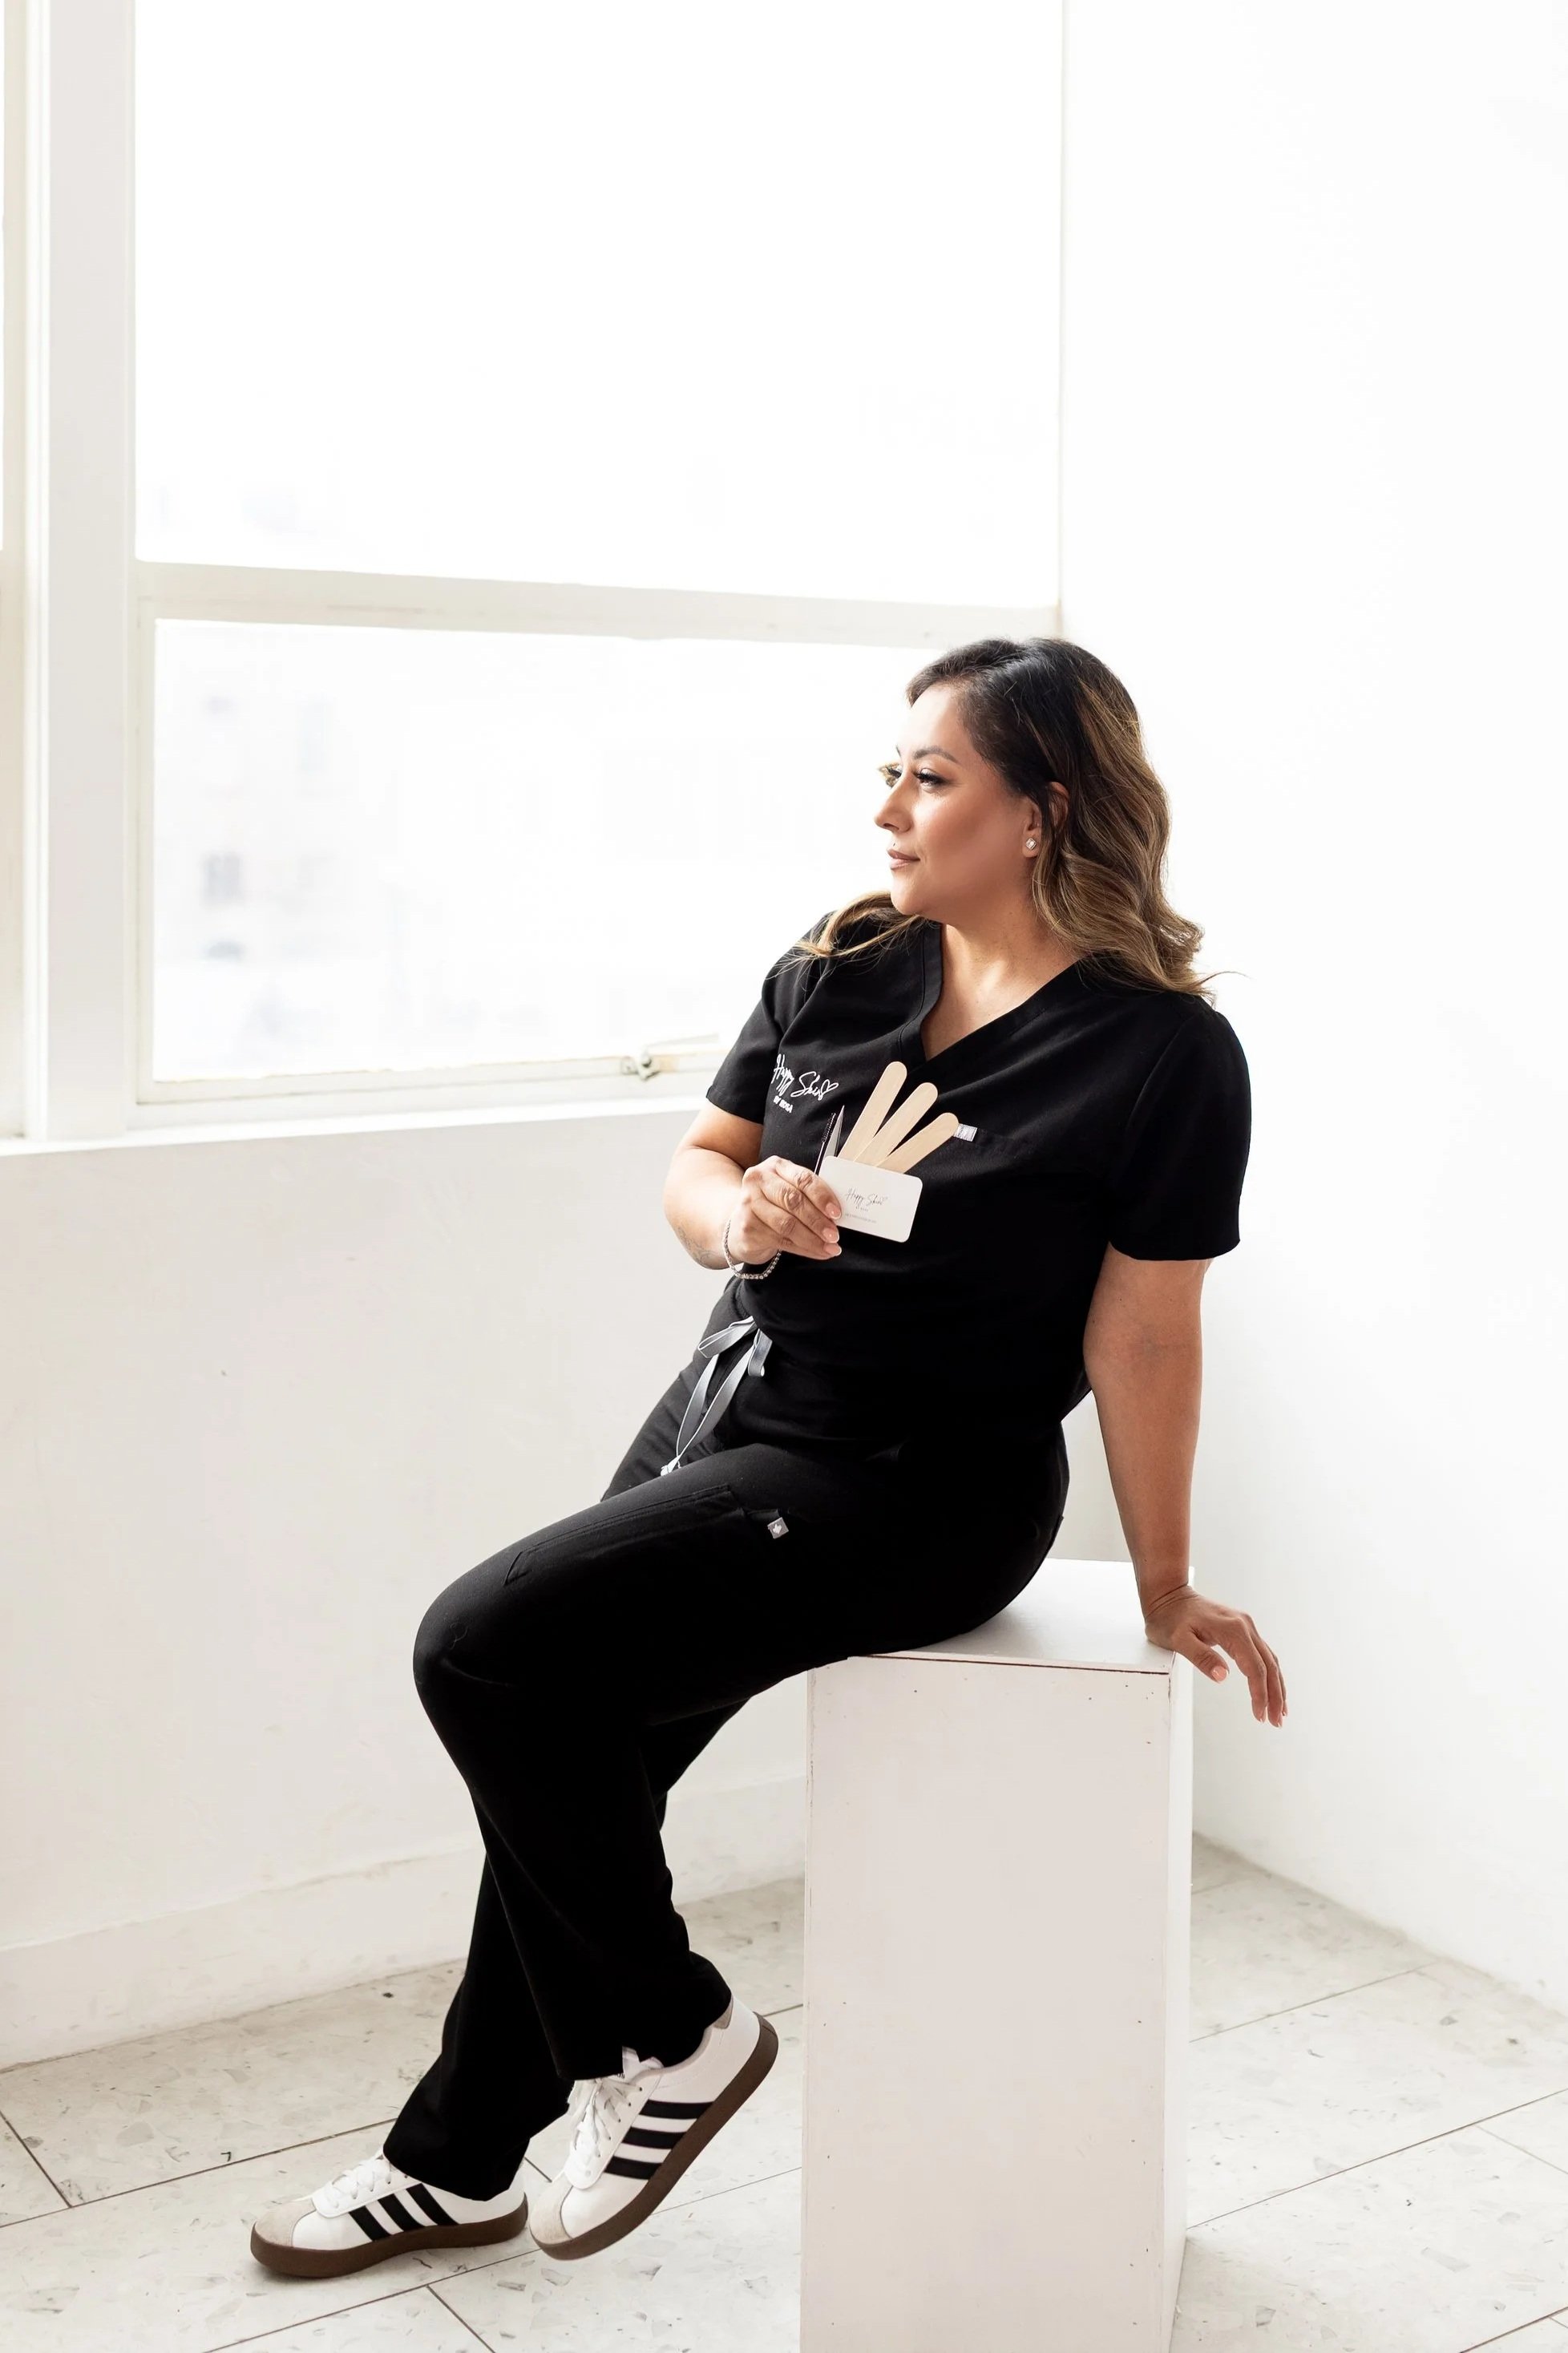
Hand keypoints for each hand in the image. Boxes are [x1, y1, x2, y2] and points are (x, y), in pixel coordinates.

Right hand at [726, 1157, 842, 1265]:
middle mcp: (758, 1181)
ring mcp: (749, 1205)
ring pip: (787, 1224)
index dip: (822, 1196)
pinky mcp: (747, 1228)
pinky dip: (804, 1249)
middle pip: (793, 1201)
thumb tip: (836, 1215)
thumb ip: (808, 1195)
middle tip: (834, 1235)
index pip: (802, 1178)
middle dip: (818, 1221)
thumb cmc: (772, 1204)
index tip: (837, 1213)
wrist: (740, 1221)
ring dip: (812, 1239)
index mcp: (775, 1166)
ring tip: (829, 1247)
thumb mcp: (787, 1190)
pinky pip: (781, 1241)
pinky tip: (817, 1252)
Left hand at [1142, 1583, 1287, 1726]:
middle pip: (1269, 1665)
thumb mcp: (1178, 1640)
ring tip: (1280, 1711)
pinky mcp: (1243, 1628)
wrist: (1168, 1595)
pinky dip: (1270, 1673)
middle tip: (1276, 1722)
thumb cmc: (1169, 1619)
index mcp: (1233, 1630)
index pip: (1254, 1668)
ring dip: (1277, 1686)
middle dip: (1275, 1695)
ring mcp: (1246, 1625)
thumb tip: (1224, 1676)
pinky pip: (1263, 1653)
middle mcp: (1245, 1626)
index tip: (1259, 1716)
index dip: (1259, 1694)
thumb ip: (1201, 1657)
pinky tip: (1272, 1687)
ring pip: (1270, 1659)